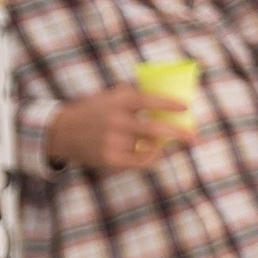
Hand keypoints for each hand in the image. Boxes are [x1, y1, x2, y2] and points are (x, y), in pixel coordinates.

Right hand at [45, 84, 192, 170]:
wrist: (62, 132)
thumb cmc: (93, 111)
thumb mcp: (108, 96)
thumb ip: (132, 96)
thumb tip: (164, 99)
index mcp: (117, 102)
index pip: (147, 101)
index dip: (168, 104)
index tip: (185, 108)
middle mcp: (116, 121)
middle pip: (154, 129)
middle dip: (178, 134)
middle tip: (195, 138)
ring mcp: (113, 141)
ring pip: (149, 147)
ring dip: (160, 146)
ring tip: (163, 144)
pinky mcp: (110, 159)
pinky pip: (140, 162)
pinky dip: (151, 158)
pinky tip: (154, 154)